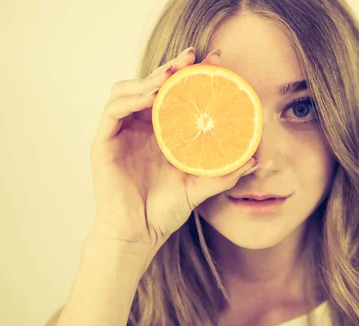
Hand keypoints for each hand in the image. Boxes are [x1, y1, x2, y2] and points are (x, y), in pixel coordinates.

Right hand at [88, 47, 257, 254]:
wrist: (138, 235)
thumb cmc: (165, 211)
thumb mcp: (199, 188)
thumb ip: (222, 173)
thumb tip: (254, 160)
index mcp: (162, 132)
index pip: (176, 94)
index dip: (192, 75)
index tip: (217, 61)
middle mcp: (141, 127)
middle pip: (152, 85)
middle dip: (171, 67)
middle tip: (192, 56)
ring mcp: (121, 133)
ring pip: (128, 90)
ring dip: (149, 78)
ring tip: (171, 74)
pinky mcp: (104, 142)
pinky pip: (114, 111)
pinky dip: (131, 98)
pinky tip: (151, 96)